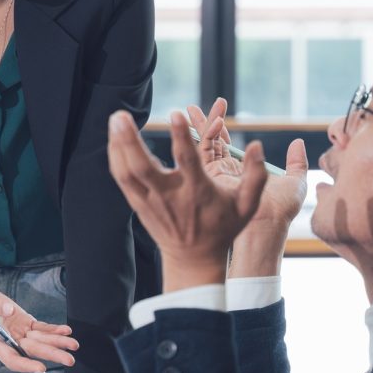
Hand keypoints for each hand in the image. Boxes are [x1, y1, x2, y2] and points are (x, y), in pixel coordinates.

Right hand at [0, 277, 77, 372]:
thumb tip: (9, 310)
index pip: (10, 357)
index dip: (25, 365)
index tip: (41, 368)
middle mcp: (7, 339)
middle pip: (31, 351)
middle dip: (51, 354)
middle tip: (69, 359)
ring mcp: (17, 332)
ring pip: (40, 341)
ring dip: (57, 343)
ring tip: (73, 345)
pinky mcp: (24, 323)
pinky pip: (41, 329)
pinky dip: (53, 330)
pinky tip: (66, 331)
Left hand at [107, 110, 268, 292]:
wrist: (193, 259)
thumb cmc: (223, 228)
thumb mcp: (247, 206)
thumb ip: (256, 176)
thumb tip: (258, 145)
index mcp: (196, 192)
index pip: (187, 161)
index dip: (181, 137)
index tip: (175, 113)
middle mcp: (169, 196)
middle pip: (142, 167)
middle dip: (130, 141)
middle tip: (121, 115)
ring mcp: (150, 200)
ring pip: (127, 171)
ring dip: (118, 144)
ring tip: (117, 117)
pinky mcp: (138, 203)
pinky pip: (122, 177)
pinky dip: (116, 156)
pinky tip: (114, 136)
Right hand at [184, 100, 308, 277]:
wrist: (267, 226)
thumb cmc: (282, 210)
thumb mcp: (295, 181)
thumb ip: (296, 162)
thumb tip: (298, 142)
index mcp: (240, 172)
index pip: (225, 145)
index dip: (219, 127)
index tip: (217, 108)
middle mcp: (223, 174)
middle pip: (209, 144)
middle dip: (201, 123)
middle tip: (191, 107)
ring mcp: (214, 177)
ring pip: (203, 146)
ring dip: (198, 126)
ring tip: (188, 108)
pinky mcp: (209, 178)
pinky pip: (204, 154)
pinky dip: (203, 136)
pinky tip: (204, 122)